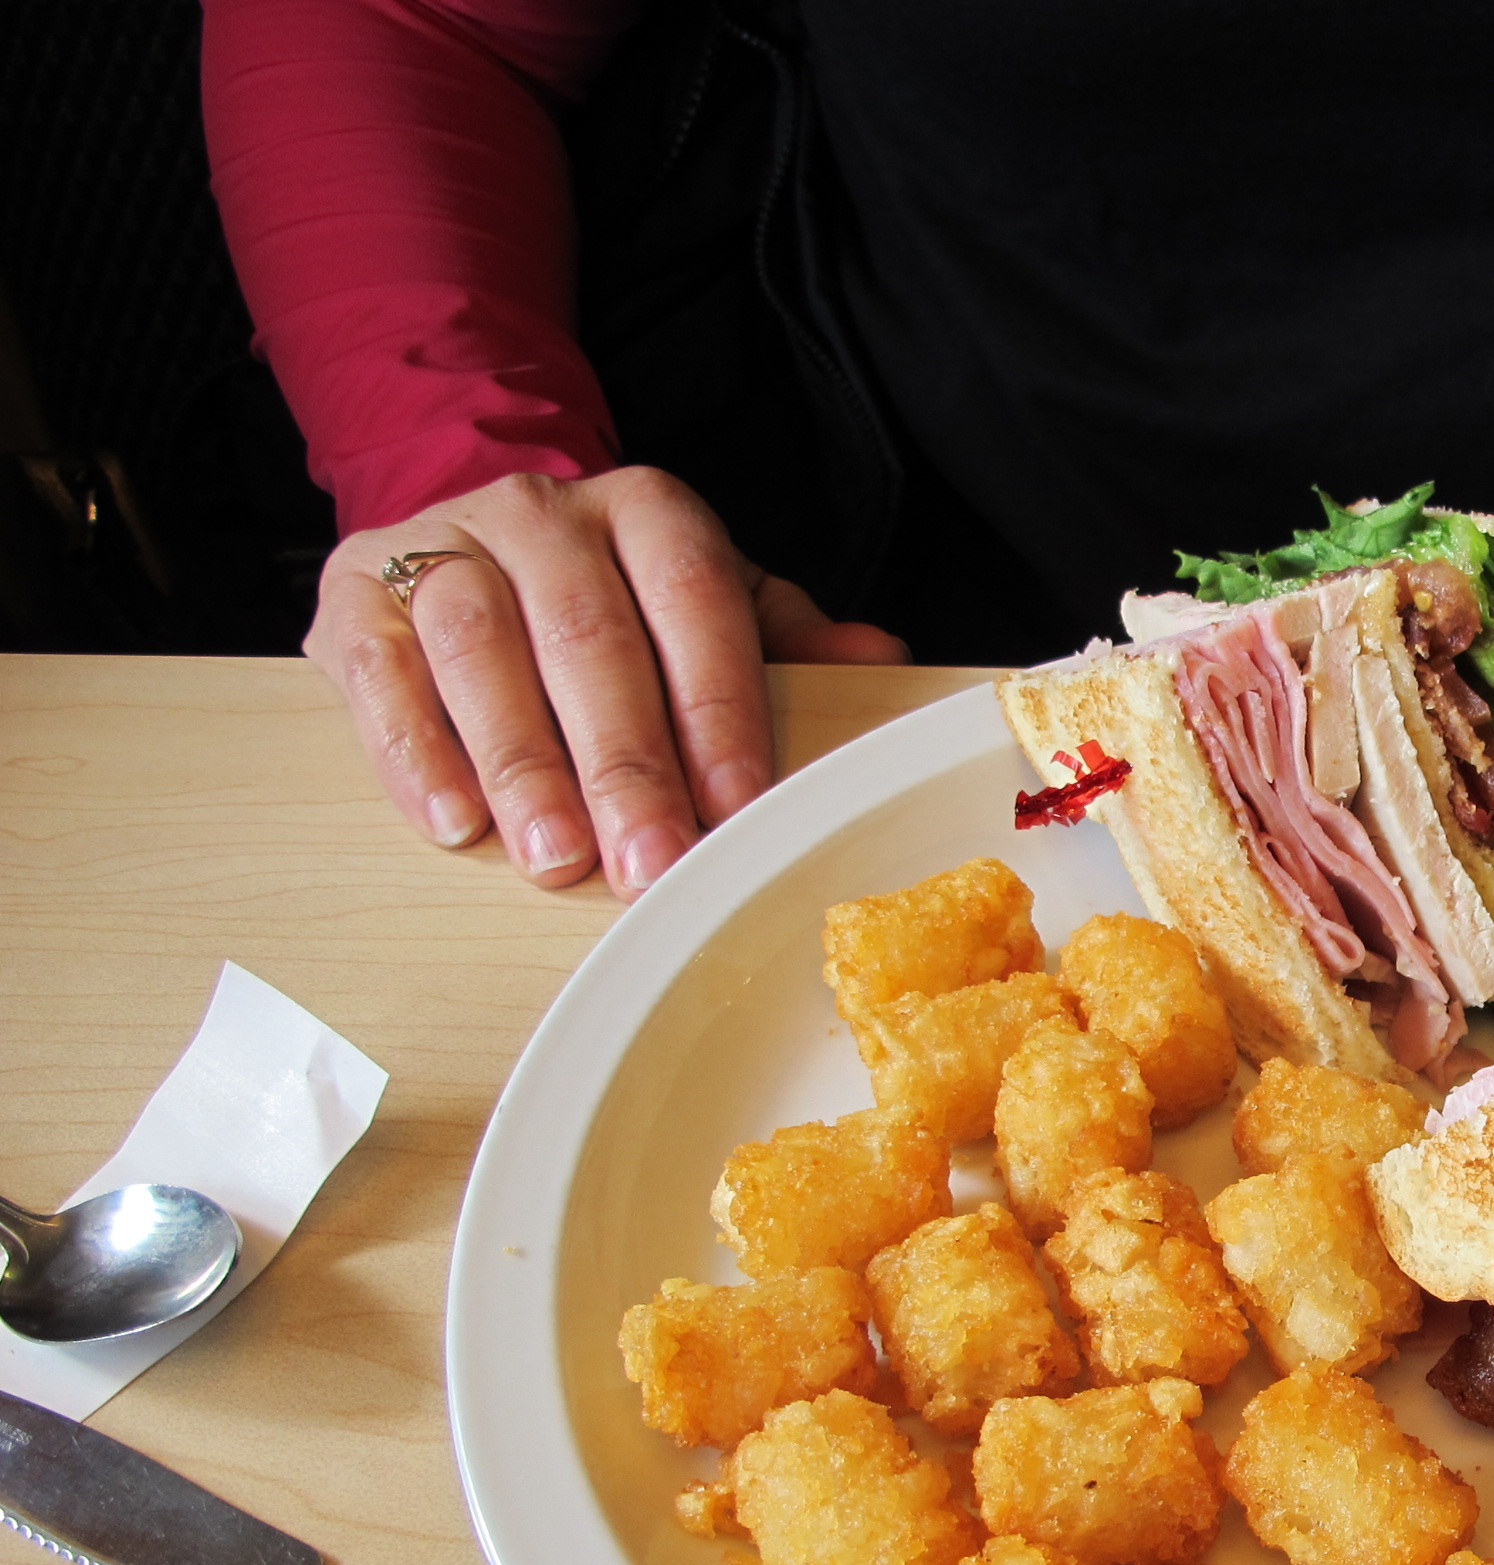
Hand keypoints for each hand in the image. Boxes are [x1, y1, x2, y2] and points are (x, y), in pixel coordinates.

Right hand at [307, 466, 907, 897]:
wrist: (478, 540)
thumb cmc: (615, 596)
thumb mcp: (711, 603)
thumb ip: (788, 636)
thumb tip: (881, 658)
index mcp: (647, 514)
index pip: (693, 607)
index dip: (717, 711)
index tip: (736, 807)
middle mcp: (542, 514)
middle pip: (588, 639)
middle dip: (624, 765)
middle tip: (649, 864)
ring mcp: (443, 544)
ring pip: (480, 649)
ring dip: (522, 764)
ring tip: (556, 857)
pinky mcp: (355, 591)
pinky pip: (382, 672)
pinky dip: (416, 753)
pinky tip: (454, 824)